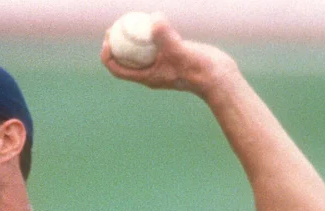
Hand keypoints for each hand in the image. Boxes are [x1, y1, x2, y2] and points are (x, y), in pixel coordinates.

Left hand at [100, 14, 238, 97]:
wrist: (218, 78)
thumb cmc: (198, 69)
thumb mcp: (180, 50)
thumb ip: (165, 36)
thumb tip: (153, 18)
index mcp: (146, 77)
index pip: (118, 69)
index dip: (107, 56)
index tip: (106, 41)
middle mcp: (151, 72)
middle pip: (124, 60)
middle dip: (115, 44)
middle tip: (113, 27)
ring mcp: (161, 65)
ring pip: (140, 52)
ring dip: (131, 39)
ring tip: (128, 21)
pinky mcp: (172, 57)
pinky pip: (155, 45)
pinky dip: (150, 34)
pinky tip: (152, 20)